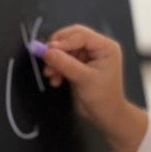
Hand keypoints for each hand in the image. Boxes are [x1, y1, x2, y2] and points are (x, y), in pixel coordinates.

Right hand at [42, 24, 147, 151]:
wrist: (105, 117)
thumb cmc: (102, 97)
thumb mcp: (84, 79)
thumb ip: (65, 63)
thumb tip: (46, 51)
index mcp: (105, 46)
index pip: (81, 35)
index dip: (64, 41)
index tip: (48, 50)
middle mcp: (97, 48)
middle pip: (72, 38)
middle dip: (58, 49)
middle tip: (45, 58)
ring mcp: (88, 56)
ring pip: (65, 50)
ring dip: (55, 61)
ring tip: (49, 74)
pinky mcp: (79, 65)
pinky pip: (64, 60)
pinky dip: (57, 68)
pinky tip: (55, 80)